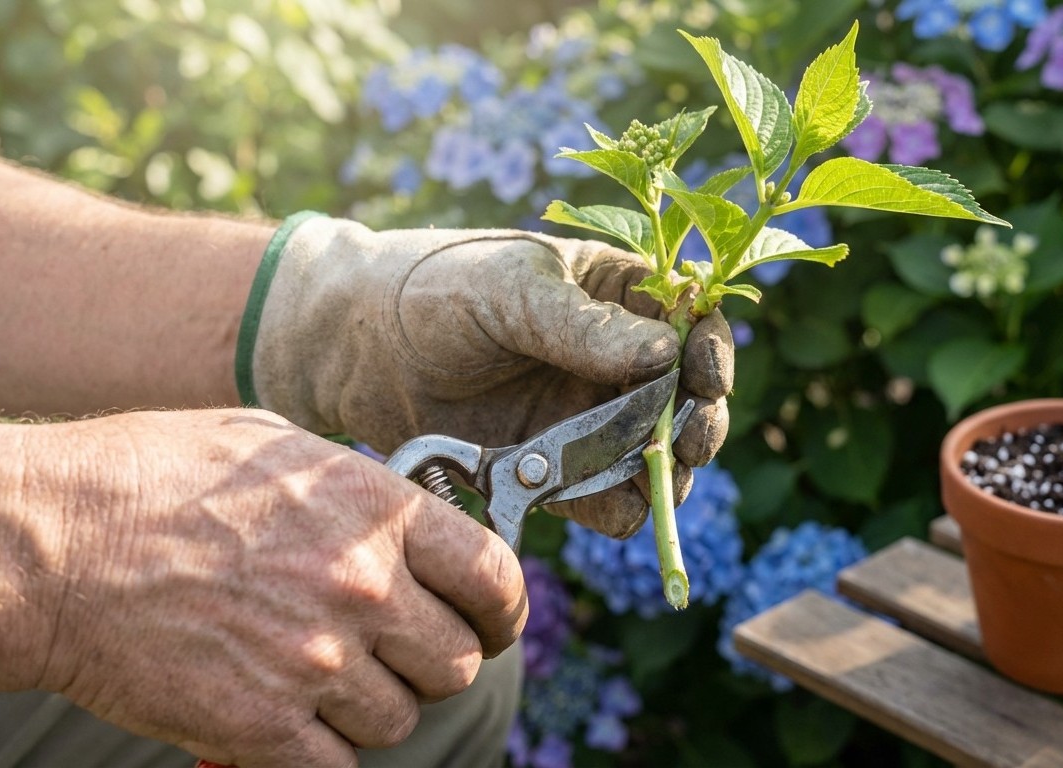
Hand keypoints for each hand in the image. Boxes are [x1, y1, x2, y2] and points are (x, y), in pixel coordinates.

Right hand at [35, 409, 525, 766]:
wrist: (54, 547)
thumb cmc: (154, 478)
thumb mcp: (278, 448)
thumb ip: (360, 491)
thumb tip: (410, 523)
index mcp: (375, 513)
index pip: (494, 577)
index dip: (504, 607)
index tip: (493, 620)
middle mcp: (360, 588)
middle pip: (458, 662)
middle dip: (434, 659)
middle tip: (396, 651)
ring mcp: (315, 663)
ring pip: (400, 718)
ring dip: (373, 705)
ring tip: (321, 674)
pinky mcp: (262, 726)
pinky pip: (339, 766)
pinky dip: (323, 752)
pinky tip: (290, 715)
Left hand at [249, 220, 733, 537]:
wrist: (351, 348)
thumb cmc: (433, 289)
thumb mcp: (511, 290)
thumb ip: (585, 328)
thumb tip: (667, 355)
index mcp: (616, 294)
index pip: (691, 320)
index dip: (711, 349)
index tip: (706, 375)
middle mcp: (614, 359)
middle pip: (688, 397)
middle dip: (699, 419)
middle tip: (687, 438)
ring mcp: (589, 419)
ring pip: (659, 456)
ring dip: (669, 470)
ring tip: (656, 474)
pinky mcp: (558, 472)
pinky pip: (612, 500)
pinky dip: (625, 509)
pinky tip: (616, 501)